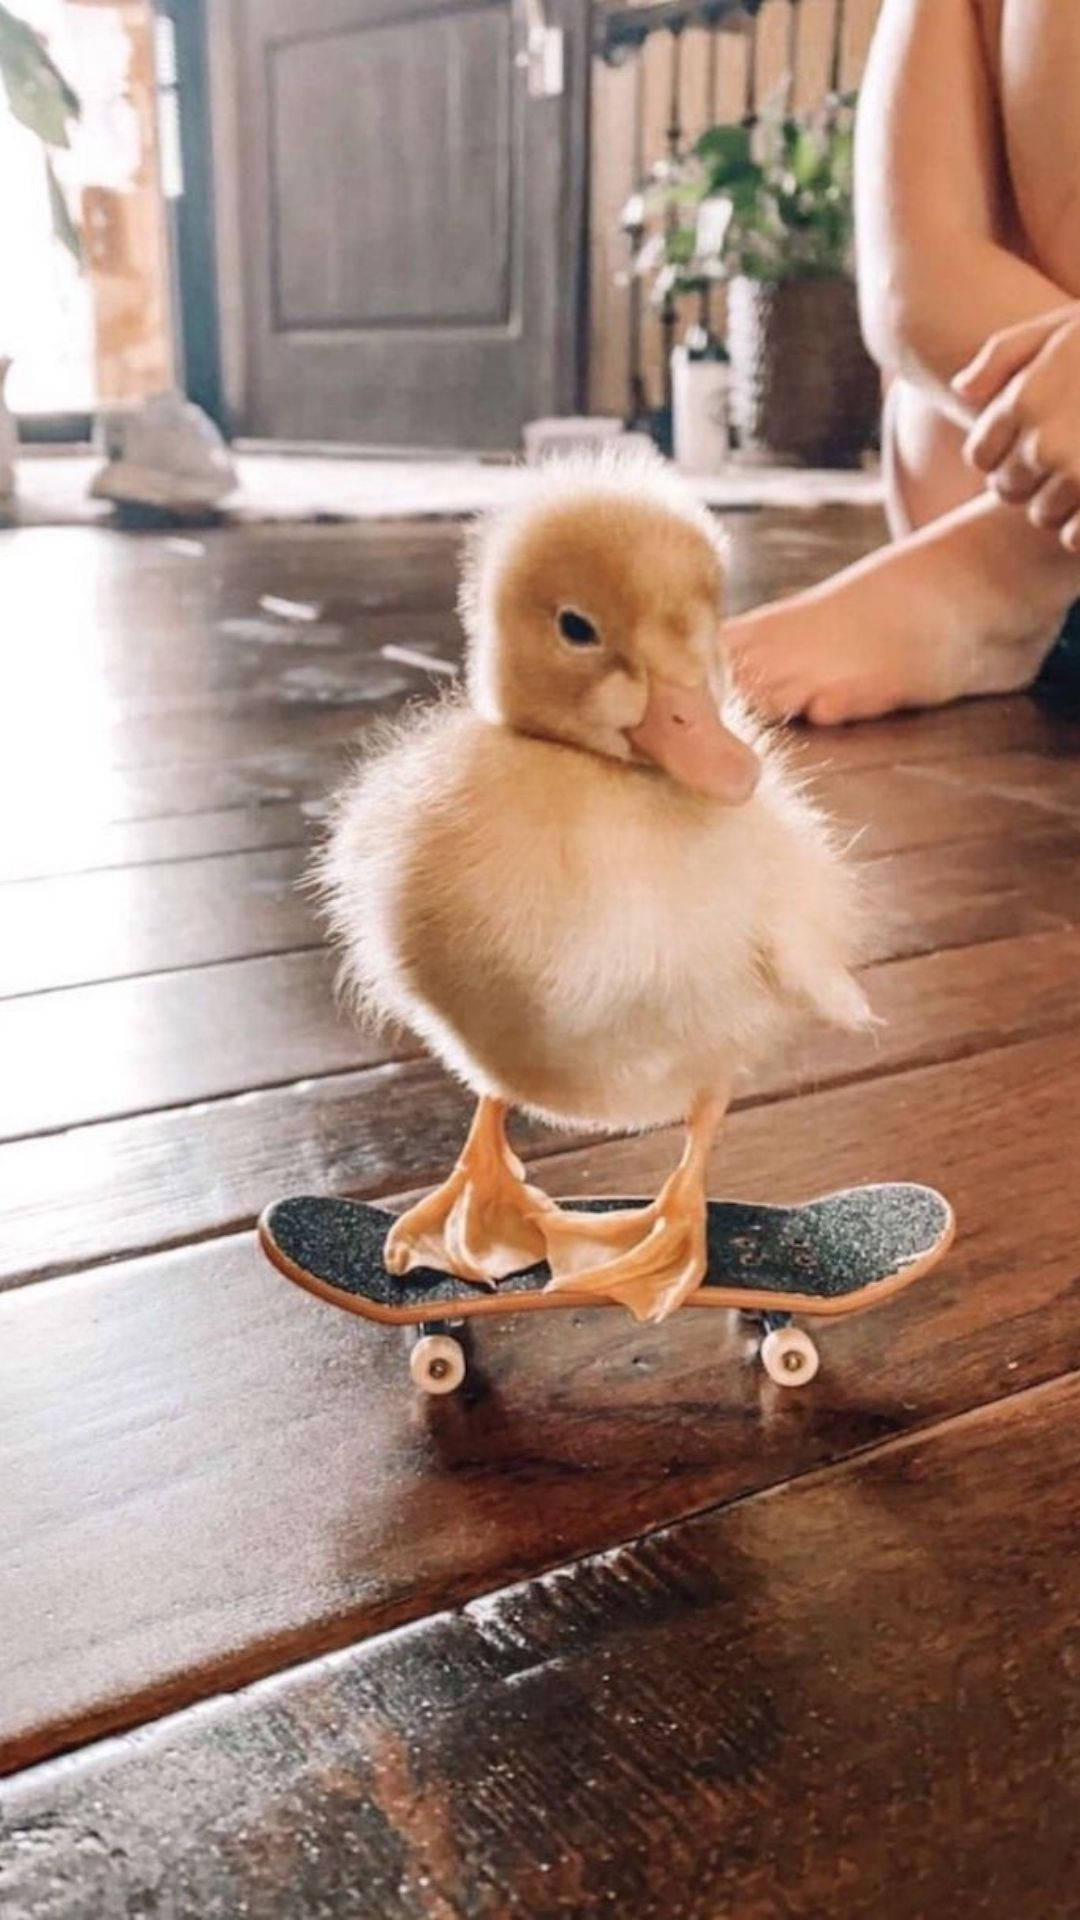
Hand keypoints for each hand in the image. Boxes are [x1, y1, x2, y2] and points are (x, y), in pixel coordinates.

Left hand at [952, 306, 1079, 550]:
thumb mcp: (1058, 328)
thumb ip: (1003, 355)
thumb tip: (962, 391)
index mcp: (1023, 402)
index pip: (981, 455)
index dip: (1001, 448)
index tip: (1027, 436)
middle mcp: (1044, 445)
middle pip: (1008, 490)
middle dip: (1029, 477)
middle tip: (1063, 452)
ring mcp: (1079, 477)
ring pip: (1043, 516)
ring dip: (1061, 501)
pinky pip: (1076, 538)